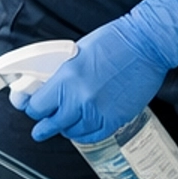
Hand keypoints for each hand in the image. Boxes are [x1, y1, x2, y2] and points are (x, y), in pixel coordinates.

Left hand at [20, 0, 177, 146]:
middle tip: (41, 128)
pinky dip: (84, 134)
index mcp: (66, 79)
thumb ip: (61, 75)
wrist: (146, 45)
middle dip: (43, 125)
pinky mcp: (114, 120)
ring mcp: (97, 112)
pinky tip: (82, 127)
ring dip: (66, 128)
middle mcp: (79, 99)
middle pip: (50, 125)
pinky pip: (92, 136)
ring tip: (66, 122)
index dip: (32, 108)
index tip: (32, 107)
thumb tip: (47, 89)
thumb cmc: (114, 42)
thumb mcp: (76, 54)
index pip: (36, 107)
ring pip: (70, 132)